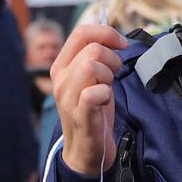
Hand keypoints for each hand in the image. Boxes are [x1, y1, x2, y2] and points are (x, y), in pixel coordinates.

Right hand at [52, 24, 125, 176]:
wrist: (86, 148)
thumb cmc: (93, 106)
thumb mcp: (91, 76)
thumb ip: (95, 55)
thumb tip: (113, 35)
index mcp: (61, 66)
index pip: (81, 32)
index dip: (106, 33)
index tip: (121, 44)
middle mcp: (60, 80)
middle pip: (92, 49)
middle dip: (112, 58)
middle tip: (113, 74)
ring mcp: (68, 99)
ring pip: (91, 66)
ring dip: (108, 75)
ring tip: (107, 88)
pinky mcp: (81, 116)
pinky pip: (92, 93)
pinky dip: (105, 93)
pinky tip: (106, 101)